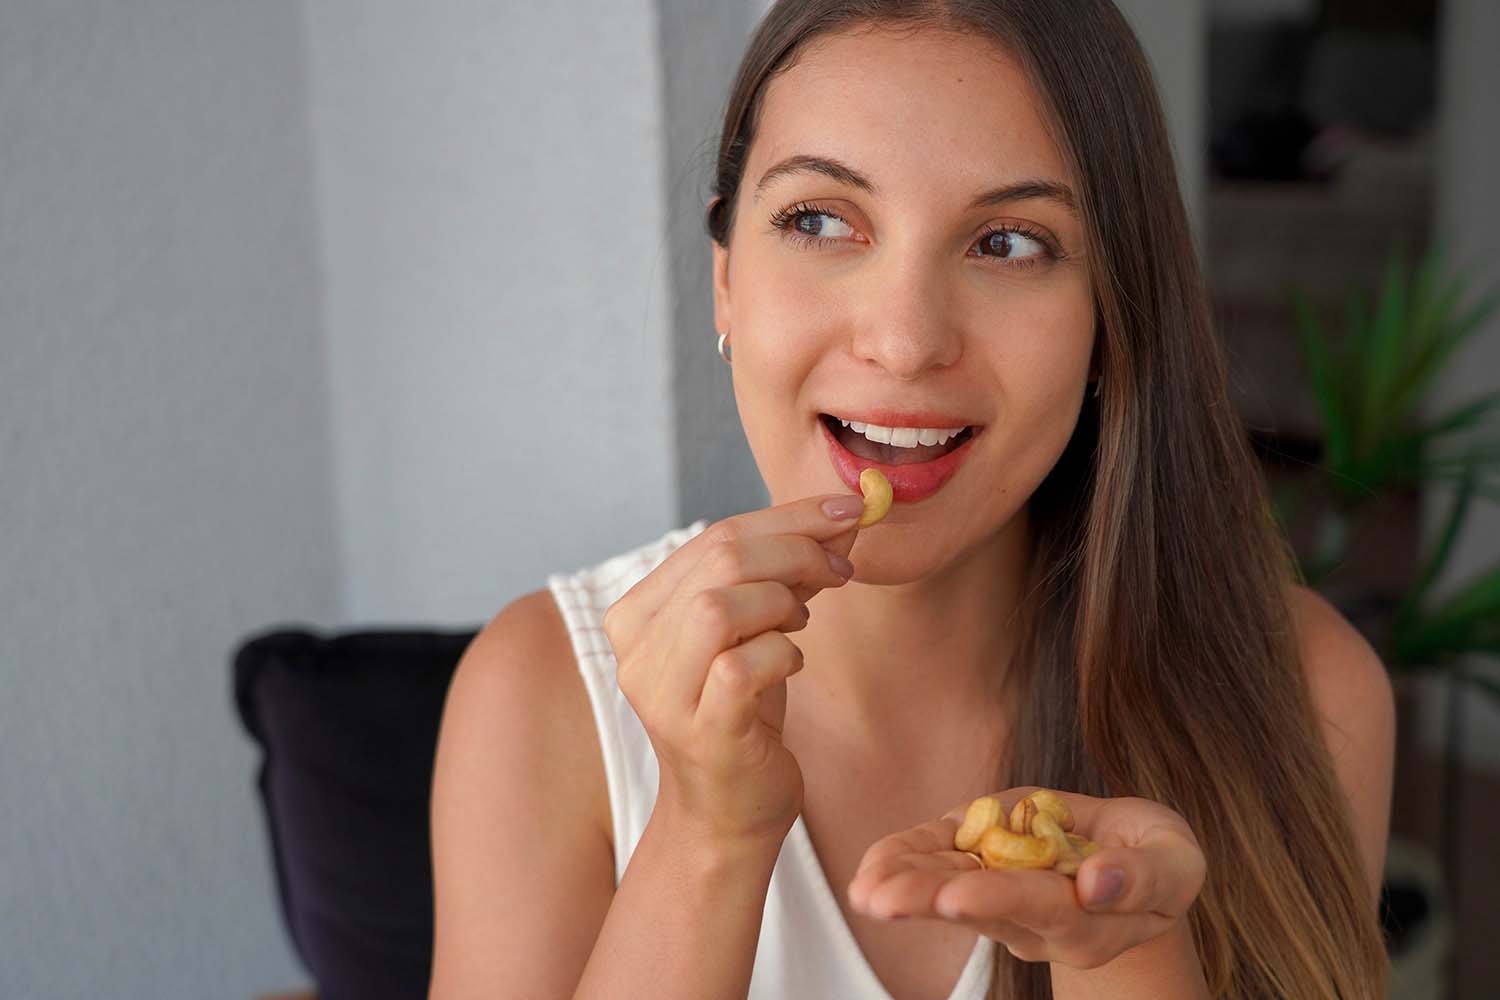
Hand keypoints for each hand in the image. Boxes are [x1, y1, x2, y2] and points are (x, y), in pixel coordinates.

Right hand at [602, 493, 863, 847]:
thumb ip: (783, 573)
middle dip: (798, 550)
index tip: (847, 513)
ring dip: (783, 602)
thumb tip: (842, 516)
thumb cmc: (742, 712)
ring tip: (801, 622)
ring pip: (721, 606)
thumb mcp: (754, 629)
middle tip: (841, 567)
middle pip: (721, 559)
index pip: (714, 536)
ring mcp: (662, 694)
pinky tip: (792, 665)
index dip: (789, 517)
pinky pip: (743, 666)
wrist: (728, 811)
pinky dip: (783, 654)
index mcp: (637, 612)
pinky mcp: (700, 732)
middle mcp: (636, 650)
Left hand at [845, 786, 1205, 969]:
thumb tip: (1097, 881)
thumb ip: (1145, 876)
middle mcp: (1035, 920)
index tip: (955, 896)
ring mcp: (1002, 895)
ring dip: (902, 886)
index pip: (1041, 909)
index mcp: (1088, 922)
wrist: (1128, 855)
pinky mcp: (981, 861)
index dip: (1000, 899)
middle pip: (979, 909)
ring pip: (949, 891)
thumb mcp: (1175, 861)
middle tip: (880, 900)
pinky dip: (904, 859)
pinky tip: (871, 866)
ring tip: (862, 888)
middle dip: (927, 900)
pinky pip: (938, 863)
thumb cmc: (1157, 857)